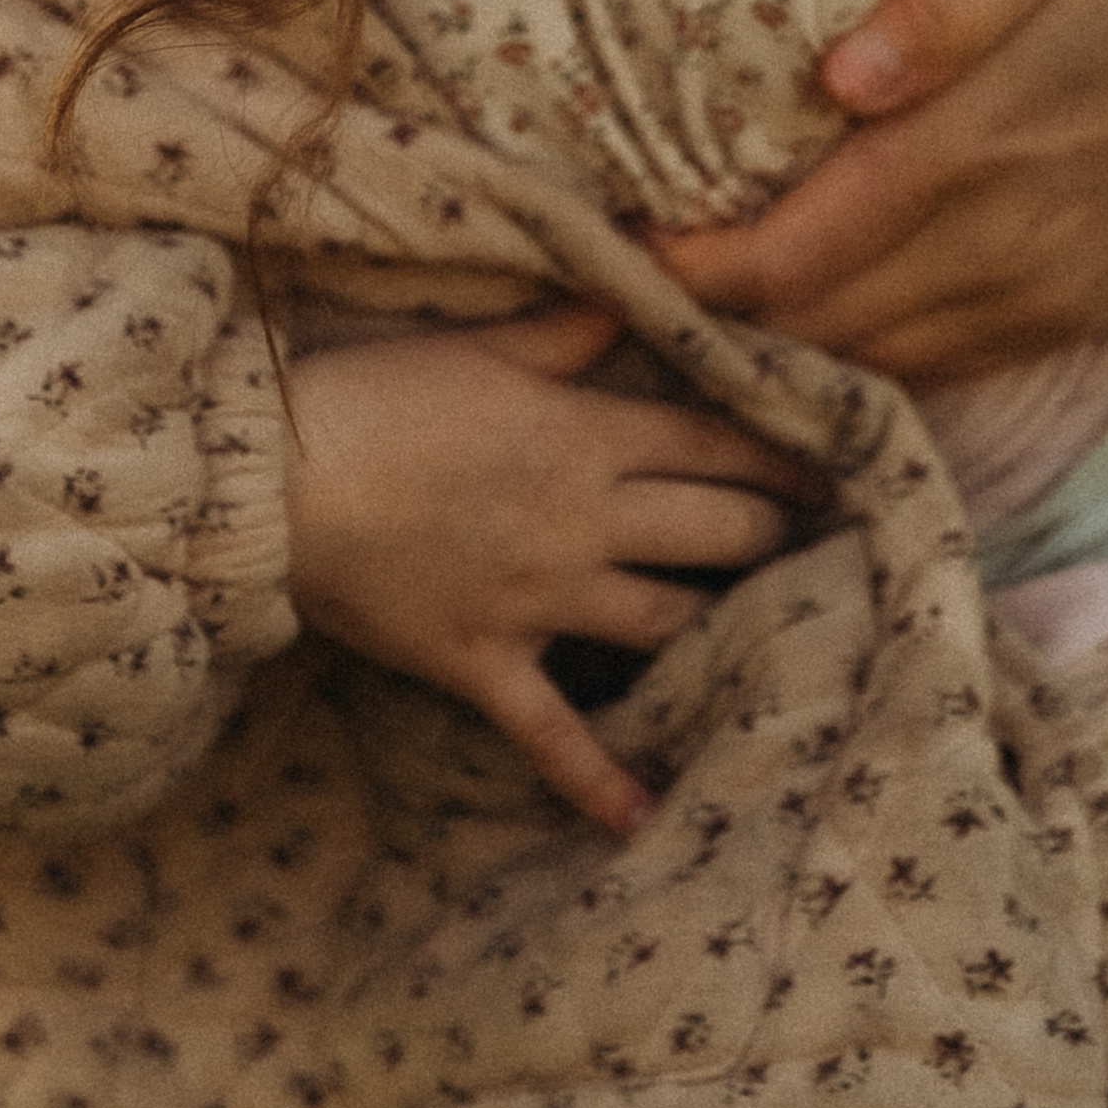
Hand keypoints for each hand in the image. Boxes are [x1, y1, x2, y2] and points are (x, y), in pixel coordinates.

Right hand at [280, 303, 823, 836]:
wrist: (277, 482)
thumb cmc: (373, 395)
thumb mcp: (478, 344)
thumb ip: (569, 328)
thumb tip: (641, 286)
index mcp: (584, 435)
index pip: (712, 444)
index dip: (778, 458)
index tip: (830, 472)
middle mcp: (581, 522)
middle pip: (715, 536)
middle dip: (771, 536)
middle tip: (806, 544)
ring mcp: (537, 602)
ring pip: (664, 625)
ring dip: (719, 628)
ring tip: (764, 633)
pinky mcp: (485, 663)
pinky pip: (552, 735)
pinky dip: (597, 782)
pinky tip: (643, 821)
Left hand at [649, 0, 1107, 378]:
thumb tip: (839, 78)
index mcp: (990, 143)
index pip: (809, 245)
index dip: (702, 268)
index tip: (619, 251)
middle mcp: (1015, 240)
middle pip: (827, 320)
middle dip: (718, 318)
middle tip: (624, 289)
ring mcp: (1051, 288)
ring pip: (880, 359)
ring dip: (783, 347)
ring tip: (693, 313)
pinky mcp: (1077, 309)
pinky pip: (944, 363)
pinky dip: (864, 358)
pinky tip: (809, 328)